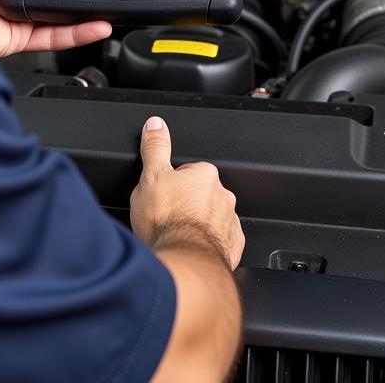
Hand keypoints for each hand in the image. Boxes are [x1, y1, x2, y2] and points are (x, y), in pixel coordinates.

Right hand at [130, 116, 244, 269]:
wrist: (183, 261)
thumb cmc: (167, 222)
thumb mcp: (151, 176)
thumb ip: (155, 147)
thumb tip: (156, 124)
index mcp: (205, 176)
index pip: (189, 172)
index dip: (173, 184)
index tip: (164, 196)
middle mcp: (223, 196)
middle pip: (202, 195)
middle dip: (188, 204)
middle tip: (168, 217)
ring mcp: (230, 222)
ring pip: (212, 218)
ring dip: (198, 224)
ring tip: (177, 236)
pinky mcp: (233, 246)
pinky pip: (221, 241)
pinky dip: (208, 244)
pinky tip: (191, 249)